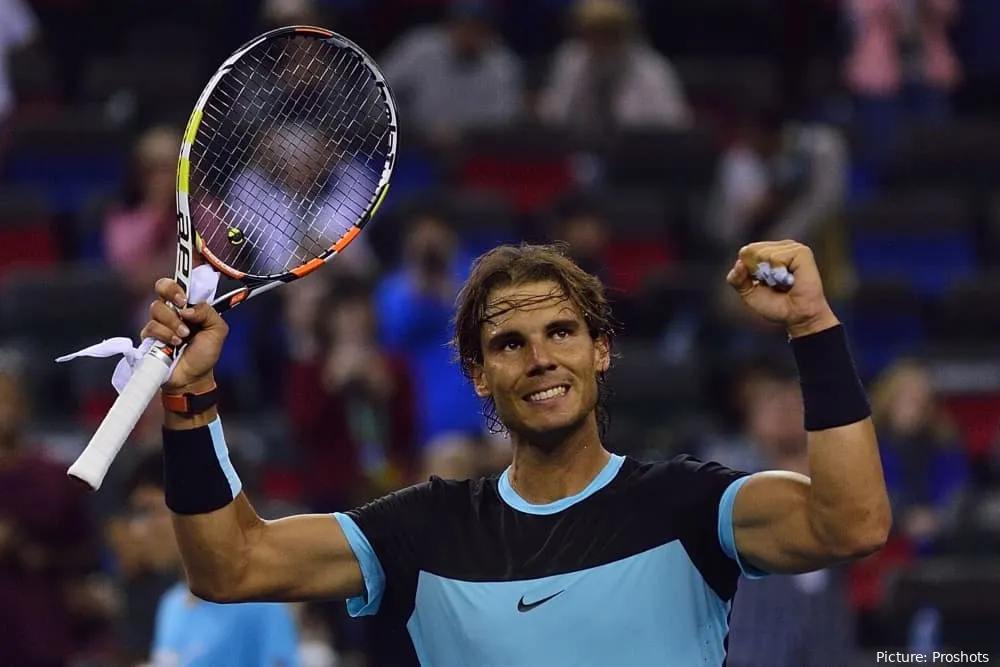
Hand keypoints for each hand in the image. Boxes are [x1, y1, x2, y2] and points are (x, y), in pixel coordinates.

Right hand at [141, 278, 228, 392]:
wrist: (194, 378)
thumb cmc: (205, 354)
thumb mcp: (217, 330)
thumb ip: (207, 312)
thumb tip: (188, 308)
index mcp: (189, 307)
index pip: (178, 284)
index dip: (178, 283)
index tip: (185, 297)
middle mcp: (173, 311)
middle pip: (161, 287)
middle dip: (171, 293)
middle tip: (181, 308)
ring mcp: (159, 323)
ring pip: (157, 308)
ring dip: (173, 322)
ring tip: (183, 336)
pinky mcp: (149, 336)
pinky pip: (151, 327)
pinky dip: (165, 334)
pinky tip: (175, 343)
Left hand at [726, 240, 839, 337]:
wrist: (797, 317)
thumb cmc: (776, 305)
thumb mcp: (748, 293)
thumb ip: (736, 279)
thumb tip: (739, 263)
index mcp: (768, 251)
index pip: (745, 252)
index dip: (748, 271)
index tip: (763, 284)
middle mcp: (780, 247)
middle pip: (751, 250)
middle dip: (757, 272)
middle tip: (774, 284)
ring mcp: (792, 248)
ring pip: (762, 253)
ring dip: (769, 275)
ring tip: (783, 283)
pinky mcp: (801, 252)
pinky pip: (776, 257)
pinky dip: (778, 272)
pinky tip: (790, 280)